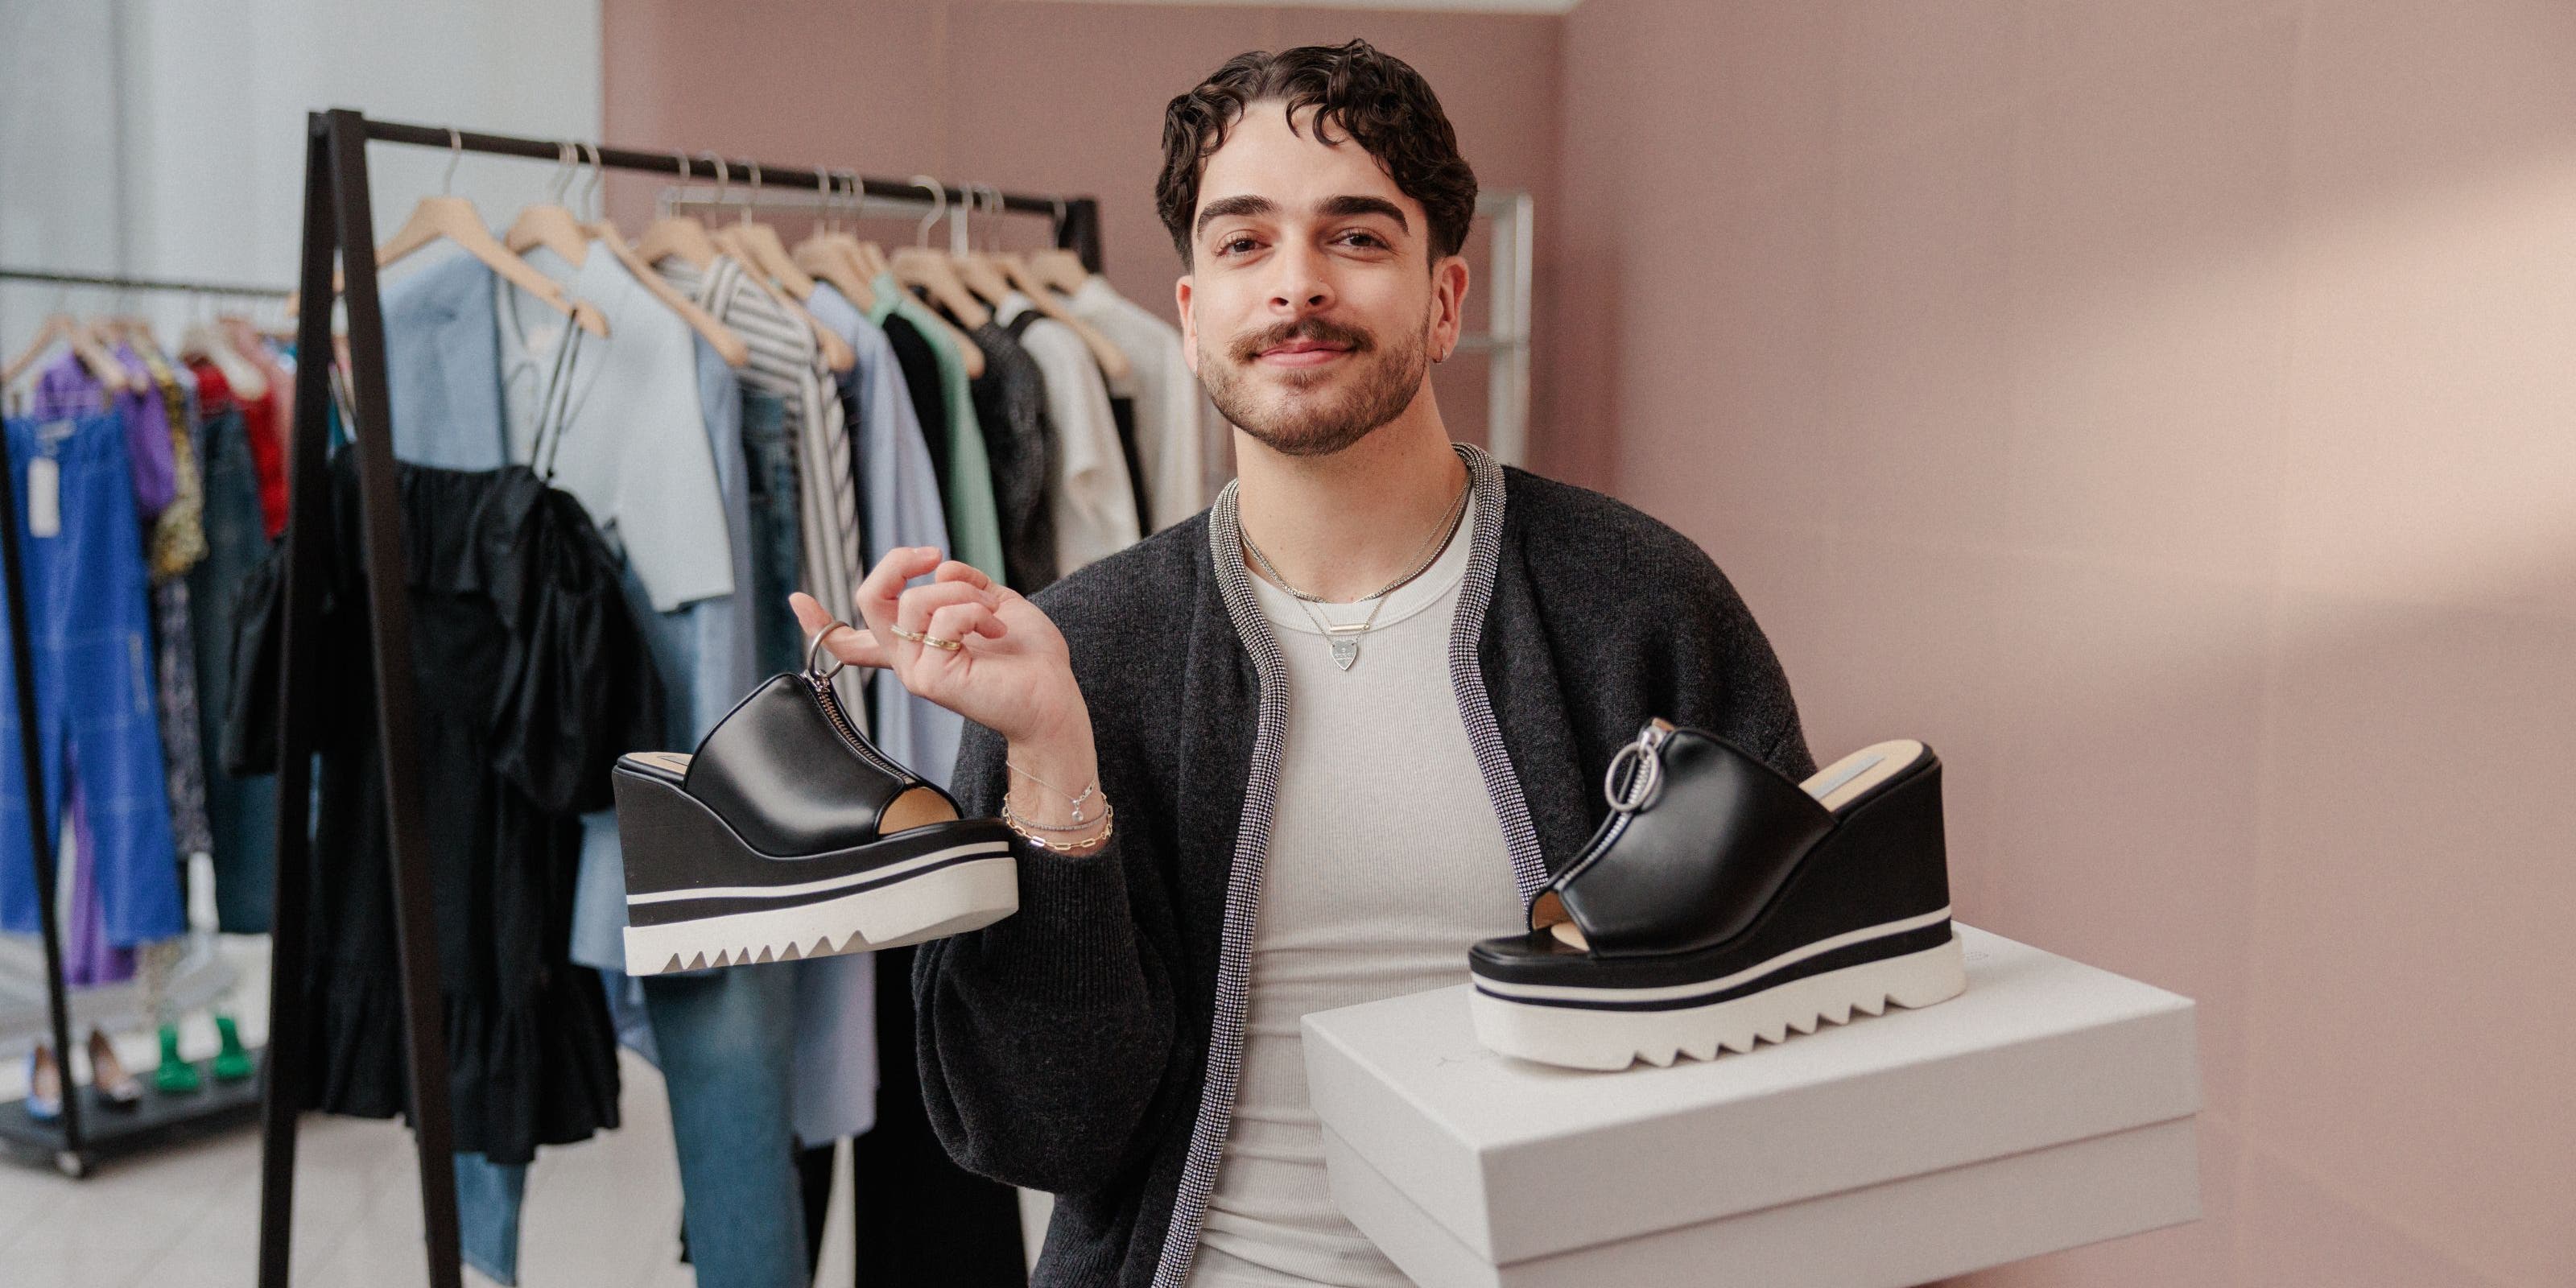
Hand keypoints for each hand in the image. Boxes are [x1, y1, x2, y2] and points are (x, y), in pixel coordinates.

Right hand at [790, 549, 1084, 746]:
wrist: (1055, 697)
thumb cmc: (1031, 657)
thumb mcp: (992, 603)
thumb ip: (960, 583)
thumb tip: (937, 567)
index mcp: (917, 646)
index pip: (854, 641)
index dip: (820, 623)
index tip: (796, 599)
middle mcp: (908, 661)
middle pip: (869, 600)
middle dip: (897, 563)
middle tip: (932, 554)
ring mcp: (915, 672)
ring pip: (912, 602)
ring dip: (963, 593)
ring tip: (991, 617)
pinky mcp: (929, 679)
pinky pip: (941, 620)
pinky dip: (975, 611)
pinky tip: (995, 631)